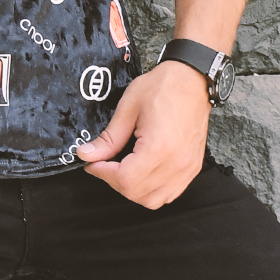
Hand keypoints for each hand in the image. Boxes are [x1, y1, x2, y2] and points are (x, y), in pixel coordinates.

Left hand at [75, 58, 211, 208]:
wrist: (191, 80)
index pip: (125, 179)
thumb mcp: (129, 107)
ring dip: (133, 190)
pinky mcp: (193, 169)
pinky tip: (141, 172)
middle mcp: (177, 164)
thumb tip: (87, 155)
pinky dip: (151, 190)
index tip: (92, 162)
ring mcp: (187, 169)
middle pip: (138, 194)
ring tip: (122, 168)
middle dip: (114, 181)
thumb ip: (109, 137)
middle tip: (103, 163)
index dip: (103, 173)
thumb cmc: (162, 87)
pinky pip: (169, 194)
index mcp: (160, 147)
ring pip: (154, 200)